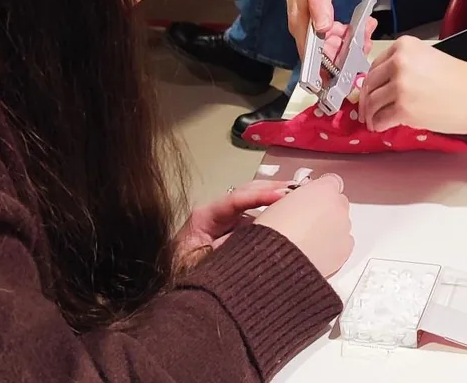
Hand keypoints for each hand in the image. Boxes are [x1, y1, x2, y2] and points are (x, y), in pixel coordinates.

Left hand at [173, 178, 293, 267]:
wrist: (167, 278)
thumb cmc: (181, 271)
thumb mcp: (204, 261)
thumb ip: (231, 247)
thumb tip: (259, 234)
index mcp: (205, 215)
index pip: (237, 198)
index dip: (261, 195)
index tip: (284, 195)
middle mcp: (216, 211)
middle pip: (246, 191)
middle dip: (272, 187)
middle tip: (298, 187)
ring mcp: (224, 218)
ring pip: (251, 200)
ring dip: (273, 195)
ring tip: (298, 194)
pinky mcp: (231, 228)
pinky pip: (253, 215)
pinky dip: (270, 210)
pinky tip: (287, 210)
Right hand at [255, 174, 353, 276]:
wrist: (280, 260)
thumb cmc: (273, 231)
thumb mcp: (277, 199)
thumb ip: (296, 195)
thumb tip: (299, 199)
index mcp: (323, 188)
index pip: (330, 181)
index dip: (317, 191)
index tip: (309, 198)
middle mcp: (338, 205)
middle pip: (338, 201)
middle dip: (325, 209)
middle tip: (304, 220)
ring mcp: (344, 227)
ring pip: (341, 222)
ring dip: (329, 227)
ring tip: (306, 238)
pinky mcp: (345, 248)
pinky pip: (344, 242)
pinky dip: (333, 245)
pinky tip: (315, 250)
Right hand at [277, 0, 375, 69]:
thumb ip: (320, 6)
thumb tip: (325, 31)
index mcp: (301, 24)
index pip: (312, 59)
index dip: (330, 69)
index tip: (352, 67)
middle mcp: (303, 29)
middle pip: (325, 54)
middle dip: (347, 52)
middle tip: (367, 38)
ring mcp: (311, 24)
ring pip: (331, 44)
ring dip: (350, 41)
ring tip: (368, 27)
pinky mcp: (317, 18)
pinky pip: (333, 33)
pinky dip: (347, 32)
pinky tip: (362, 24)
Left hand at [358, 36, 466, 132]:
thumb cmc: (463, 81)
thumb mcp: (429, 60)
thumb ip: (405, 67)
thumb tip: (384, 85)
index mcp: (405, 46)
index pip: (375, 65)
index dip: (371, 82)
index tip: (369, 91)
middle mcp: (399, 63)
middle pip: (369, 84)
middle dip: (366, 100)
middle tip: (367, 110)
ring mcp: (400, 86)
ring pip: (372, 103)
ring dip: (371, 115)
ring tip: (375, 121)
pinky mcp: (403, 109)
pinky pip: (380, 119)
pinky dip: (378, 125)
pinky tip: (382, 127)